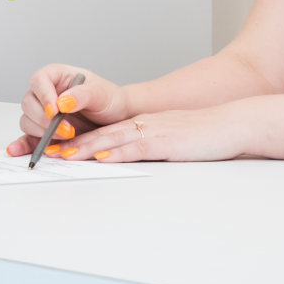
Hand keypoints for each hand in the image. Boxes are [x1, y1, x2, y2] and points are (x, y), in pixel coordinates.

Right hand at [4, 64, 126, 157]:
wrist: (118, 119)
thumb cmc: (110, 100)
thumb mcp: (101, 93)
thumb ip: (82, 94)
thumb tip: (63, 101)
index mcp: (57, 77)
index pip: (39, 80)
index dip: (43, 96)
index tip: (55, 110)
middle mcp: (46, 94)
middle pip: (29, 103)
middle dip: (44, 119)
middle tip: (66, 129)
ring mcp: (44, 113)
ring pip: (28, 120)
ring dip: (41, 132)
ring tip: (65, 137)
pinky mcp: (45, 132)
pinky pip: (28, 137)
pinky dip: (23, 145)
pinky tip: (17, 151)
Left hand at [42, 105, 249, 162]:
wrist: (234, 124)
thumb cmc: (207, 136)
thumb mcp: (173, 140)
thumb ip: (151, 147)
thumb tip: (130, 159)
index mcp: (144, 124)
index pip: (106, 132)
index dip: (80, 140)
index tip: (59, 148)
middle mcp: (144, 124)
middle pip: (101, 134)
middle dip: (73, 143)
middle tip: (50, 152)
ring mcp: (154, 131)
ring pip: (112, 139)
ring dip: (86, 148)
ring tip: (63, 155)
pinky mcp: (167, 142)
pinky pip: (136, 147)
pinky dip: (116, 153)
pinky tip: (101, 157)